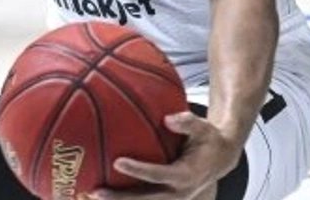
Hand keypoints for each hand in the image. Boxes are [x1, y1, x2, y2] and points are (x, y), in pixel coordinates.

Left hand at [92, 112, 242, 199]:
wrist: (221, 160)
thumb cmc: (208, 139)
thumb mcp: (203, 128)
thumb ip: (188, 122)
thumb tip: (168, 118)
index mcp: (186, 175)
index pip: (158, 175)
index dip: (138, 170)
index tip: (117, 162)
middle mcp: (177, 193)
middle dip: (119, 199)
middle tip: (95, 191)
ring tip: (88, 197)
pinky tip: (99, 195)